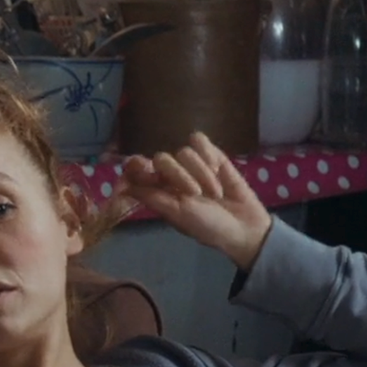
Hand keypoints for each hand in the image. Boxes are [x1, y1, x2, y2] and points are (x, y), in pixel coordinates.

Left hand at [117, 132, 273, 271]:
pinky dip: (209, 154)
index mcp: (158, 190)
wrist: (243, 225)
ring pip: (185, 151)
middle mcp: (171, 174)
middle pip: (162, 158)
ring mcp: (191, 163)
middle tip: (197, 195)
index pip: (138, 169)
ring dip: (201, 173)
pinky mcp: (211, 154)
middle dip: (181, 176)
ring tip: (214, 192)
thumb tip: (123, 188)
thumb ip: (152, 197)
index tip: (148, 173)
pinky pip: (199, 141)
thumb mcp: (178, 214)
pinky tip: (217, 170)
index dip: (138, 167)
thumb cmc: (207, 226)